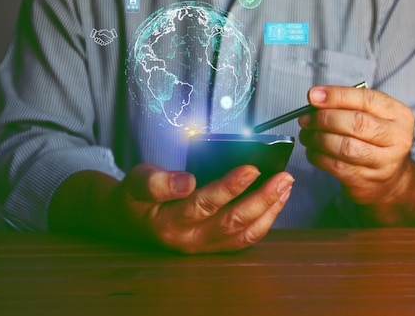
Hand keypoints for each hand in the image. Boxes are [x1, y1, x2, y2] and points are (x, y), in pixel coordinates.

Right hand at [110, 163, 293, 252]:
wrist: (129, 221)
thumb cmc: (136, 197)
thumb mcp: (136, 181)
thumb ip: (157, 182)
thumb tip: (186, 181)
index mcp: (170, 222)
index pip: (205, 204)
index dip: (230, 186)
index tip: (252, 167)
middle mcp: (190, 240)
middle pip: (233, 222)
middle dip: (262, 199)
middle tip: (284, 177)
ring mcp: (204, 246)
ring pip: (244, 234)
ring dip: (269, 210)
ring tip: (285, 186)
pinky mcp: (214, 246)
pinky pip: (245, 239)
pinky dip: (265, 221)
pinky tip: (276, 201)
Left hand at [298, 85, 414, 225]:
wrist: (390, 179)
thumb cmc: (375, 140)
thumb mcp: (372, 116)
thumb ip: (348, 104)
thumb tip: (316, 97)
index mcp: (399, 114)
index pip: (366, 99)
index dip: (336, 96)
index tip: (313, 95)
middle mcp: (397, 138)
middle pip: (356, 123)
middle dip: (324, 118)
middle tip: (306, 119)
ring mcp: (384, 162)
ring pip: (345, 147)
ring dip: (318, 138)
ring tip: (306, 135)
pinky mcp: (367, 181)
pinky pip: (336, 165)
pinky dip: (318, 156)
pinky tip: (312, 150)